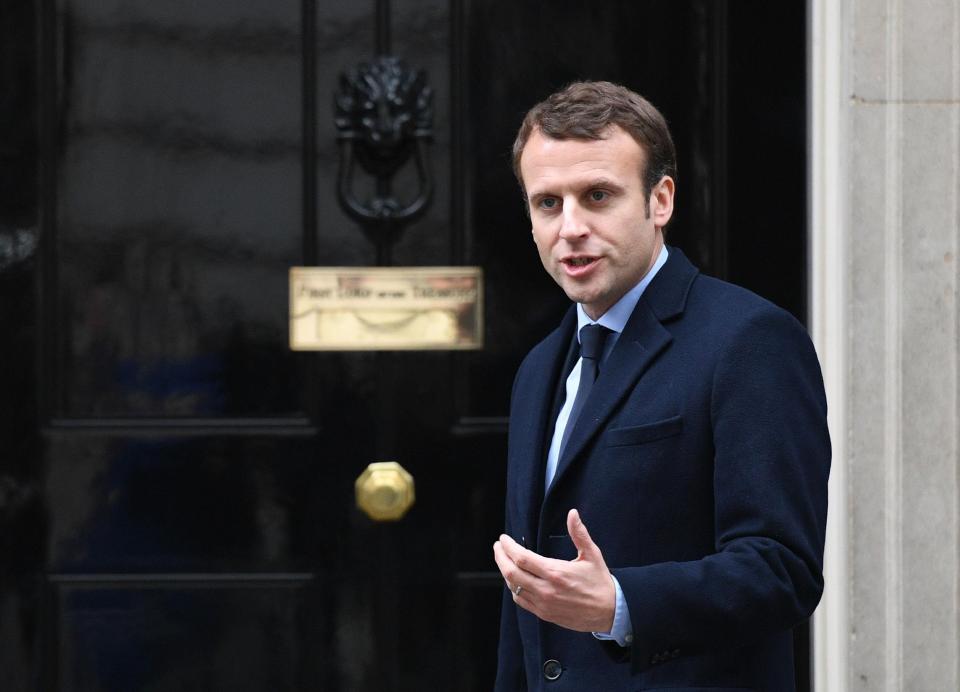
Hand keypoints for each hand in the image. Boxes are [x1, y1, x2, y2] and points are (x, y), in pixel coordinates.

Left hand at [493, 508, 615, 632]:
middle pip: (511, 573)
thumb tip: (572, 513)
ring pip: (513, 588)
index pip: (521, 557)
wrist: (610, 612)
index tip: (503, 539)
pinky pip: (521, 601)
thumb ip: (579, 533)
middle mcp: (546, 590)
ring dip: (505, 573)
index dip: (508, 547)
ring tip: (504, 560)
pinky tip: (515, 580)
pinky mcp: (545, 614)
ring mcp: (544, 604)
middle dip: (500, 558)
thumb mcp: (592, 554)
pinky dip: (514, 589)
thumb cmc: (600, 582)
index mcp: (556, 572)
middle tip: (498, 547)